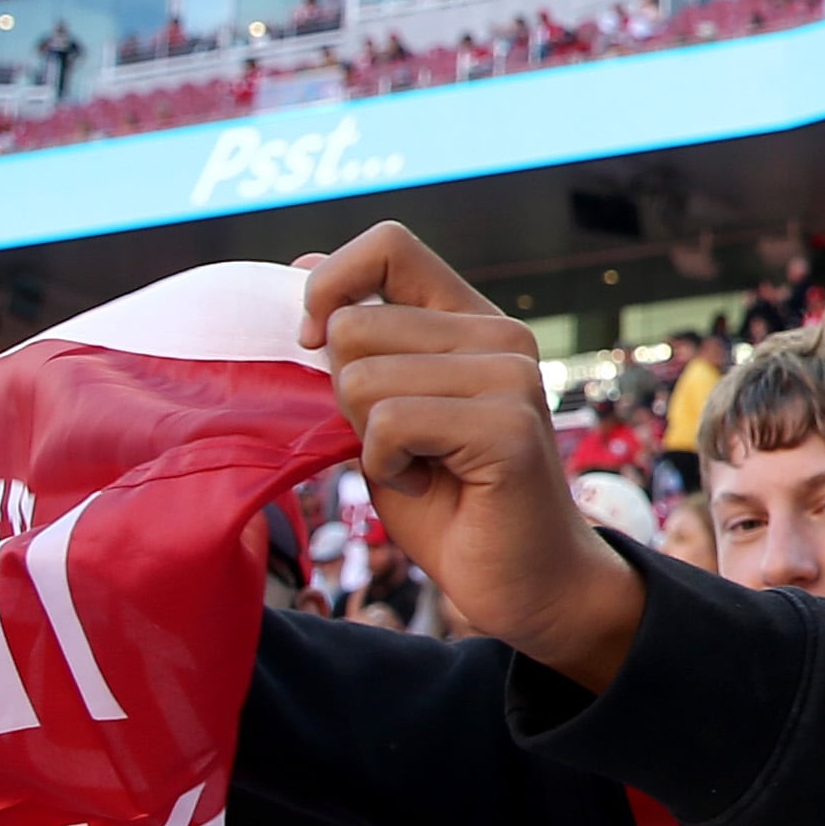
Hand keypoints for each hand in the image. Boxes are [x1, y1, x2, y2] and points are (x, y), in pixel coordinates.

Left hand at [297, 223, 639, 687]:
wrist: (523, 581)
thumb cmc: (448, 501)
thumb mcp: (383, 412)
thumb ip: (358, 346)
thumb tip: (301, 263)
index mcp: (471, 318)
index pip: (389, 244)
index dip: (330, 284)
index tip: (315, 344)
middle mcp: (500, 334)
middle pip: (354, 323)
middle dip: (345, 396)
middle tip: (397, 442)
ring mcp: (511, 375)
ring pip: (364, 378)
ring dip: (369, 439)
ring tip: (420, 467)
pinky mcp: (508, 425)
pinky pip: (391, 423)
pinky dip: (386, 467)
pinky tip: (430, 484)